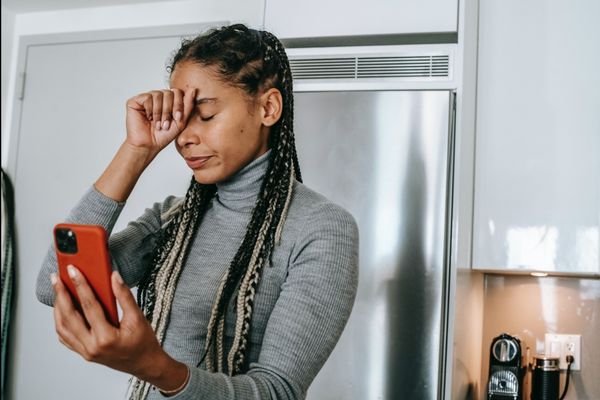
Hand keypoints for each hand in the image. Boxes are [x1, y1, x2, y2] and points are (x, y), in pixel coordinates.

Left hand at [51, 267, 186, 389]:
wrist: (144, 363)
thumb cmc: (143, 342)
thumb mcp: (137, 318)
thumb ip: (124, 296)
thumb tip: (114, 276)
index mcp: (106, 338)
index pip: (89, 306)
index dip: (80, 285)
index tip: (73, 271)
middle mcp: (92, 347)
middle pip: (69, 317)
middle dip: (60, 295)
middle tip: (56, 278)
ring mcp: (85, 352)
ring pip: (62, 328)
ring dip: (58, 308)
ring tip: (58, 291)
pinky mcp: (84, 353)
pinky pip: (65, 337)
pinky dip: (60, 322)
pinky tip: (62, 310)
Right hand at [125, 87, 196, 156]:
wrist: (149, 145)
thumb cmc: (164, 135)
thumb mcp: (180, 121)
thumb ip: (187, 105)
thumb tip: (193, 89)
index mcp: (168, 101)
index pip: (177, 92)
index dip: (179, 104)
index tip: (177, 118)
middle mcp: (157, 97)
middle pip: (168, 92)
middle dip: (169, 110)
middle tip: (166, 124)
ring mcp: (146, 98)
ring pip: (158, 94)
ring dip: (159, 112)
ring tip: (157, 124)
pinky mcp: (135, 101)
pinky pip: (147, 97)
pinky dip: (150, 109)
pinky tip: (148, 118)